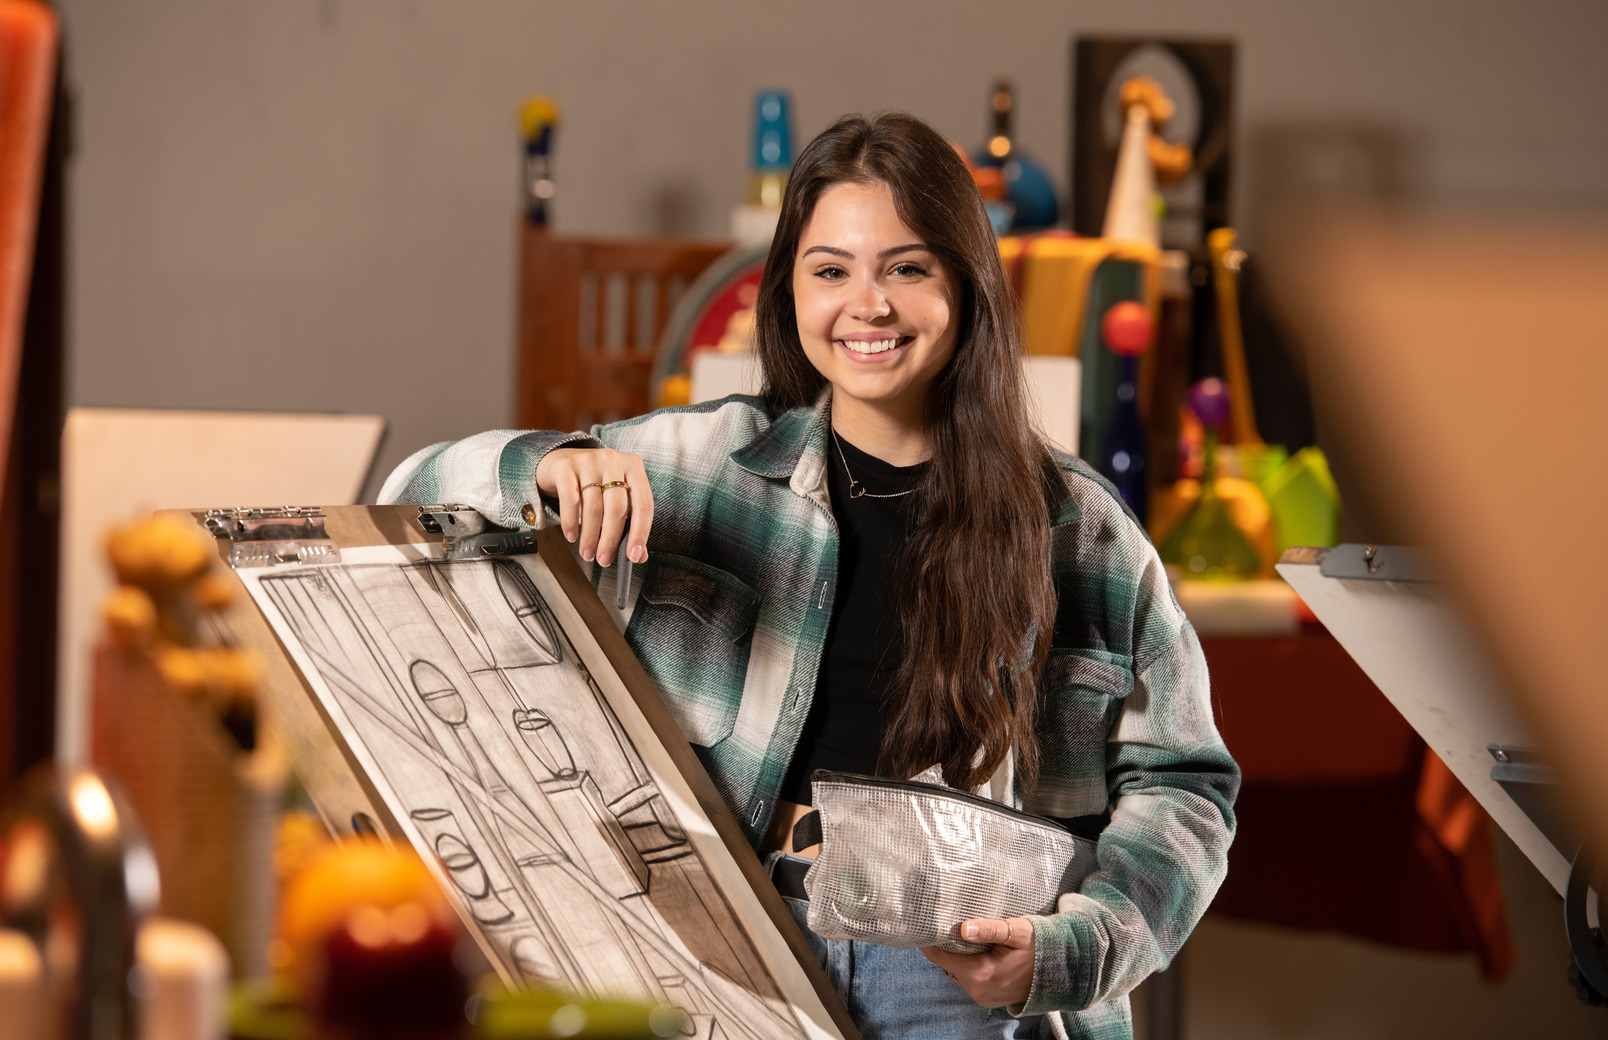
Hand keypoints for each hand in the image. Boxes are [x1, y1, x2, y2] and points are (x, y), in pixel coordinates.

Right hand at [535, 448, 653, 566]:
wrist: (560, 461)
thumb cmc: (593, 483)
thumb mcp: (614, 498)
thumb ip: (629, 523)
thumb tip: (639, 555)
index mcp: (633, 466)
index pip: (644, 504)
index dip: (640, 533)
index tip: (633, 556)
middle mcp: (613, 460)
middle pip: (617, 508)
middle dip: (610, 540)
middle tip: (604, 560)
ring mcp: (589, 460)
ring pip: (593, 507)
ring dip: (590, 537)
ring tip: (587, 553)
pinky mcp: (566, 466)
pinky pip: (570, 500)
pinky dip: (572, 523)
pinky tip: (572, 536)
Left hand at [921, 917, 1034, 1008]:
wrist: (1060, 971)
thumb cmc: (1038, 946)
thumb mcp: (1015, 931)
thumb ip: (988, 929)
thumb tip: (963, 928)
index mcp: (981, 973)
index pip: (939, 957)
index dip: (929, 941)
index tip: (923, 923)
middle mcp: (978, 989)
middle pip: (946, 965)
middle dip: (943, 946)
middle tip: (943, 923)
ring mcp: (983, 997)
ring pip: (956, 973)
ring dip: (955, 956)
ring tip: (958, 935)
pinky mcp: (988, 998)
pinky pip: (967, 980)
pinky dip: (966, 966)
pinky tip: (974, 950)